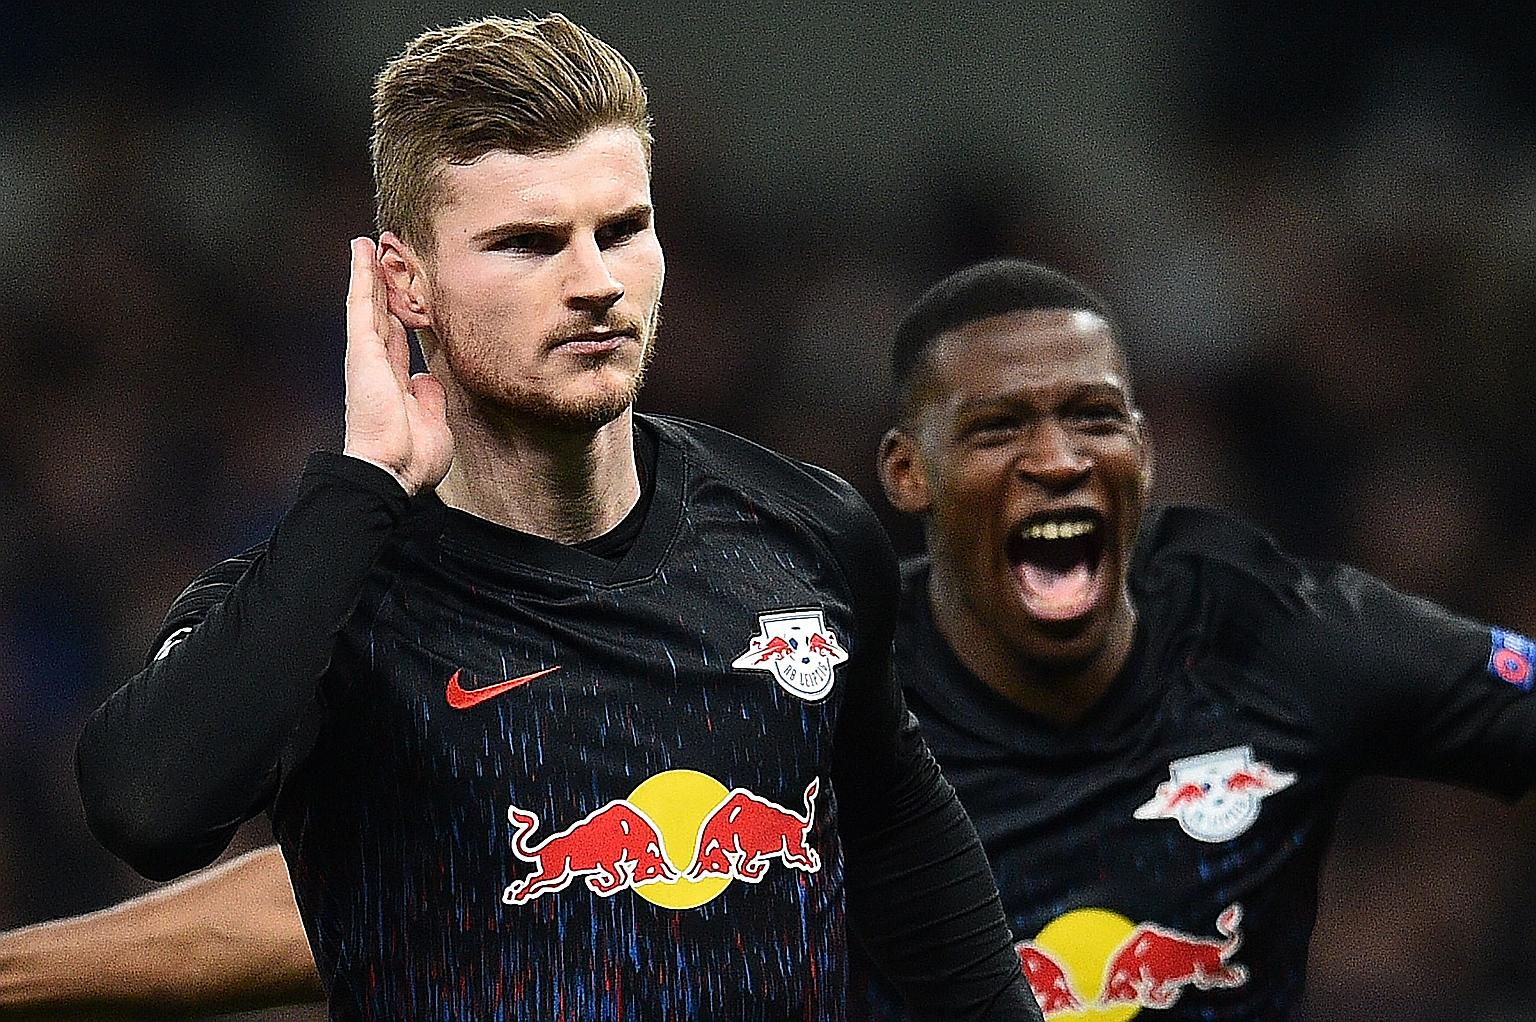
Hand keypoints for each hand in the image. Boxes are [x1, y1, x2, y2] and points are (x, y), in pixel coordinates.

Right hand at [341, 237, 452, 493]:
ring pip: (368, 305)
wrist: (391, 472)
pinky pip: (362, 306)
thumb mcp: (433, 424)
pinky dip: (361, 277)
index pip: (396, 341)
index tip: (401, 295)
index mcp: (394, 385)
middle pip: (380, 316)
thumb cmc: (411, 459)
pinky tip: (360, 252)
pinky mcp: (361, 351)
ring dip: (368, 272)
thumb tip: (427, 379)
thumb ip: (429, 399)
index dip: (398, 316)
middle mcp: (377, 367)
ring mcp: (367, 357)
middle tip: (382, 255)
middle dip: (382, 286)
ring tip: (367, 243)